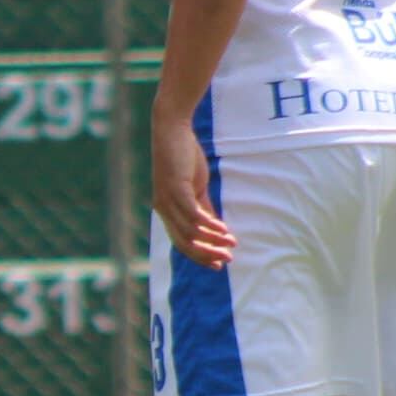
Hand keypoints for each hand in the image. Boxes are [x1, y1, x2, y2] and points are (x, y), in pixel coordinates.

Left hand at [151, 110, 230, 267]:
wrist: (172, 130)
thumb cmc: (183, 157)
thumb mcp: (196, 187)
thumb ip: (204, 206)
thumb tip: (216, 226)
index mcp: (167, 210)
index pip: (181, 243)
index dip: (200, 256)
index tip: (219, 265)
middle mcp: (164, 209)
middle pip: (185, 243)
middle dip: (207, 254)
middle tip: (227, 260)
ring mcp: (167, 200)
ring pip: (191, 232)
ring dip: (213, 241)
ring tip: (232, 244)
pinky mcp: (175, 189)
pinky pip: (193, 215)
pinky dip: (210, 226)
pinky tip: (224, 230)